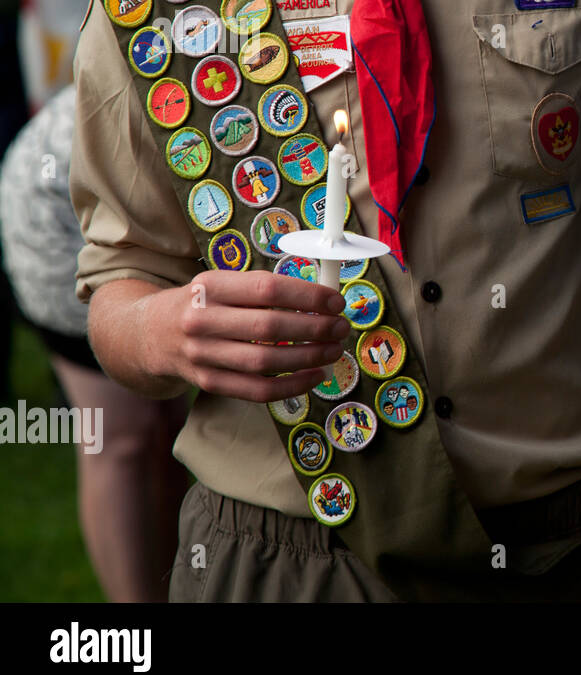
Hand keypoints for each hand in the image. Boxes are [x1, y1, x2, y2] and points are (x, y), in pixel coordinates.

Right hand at [142, 270, 348, 402]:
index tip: (335, 302)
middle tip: (340, 328)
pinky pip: (257, 390)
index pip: (267, 288)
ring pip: (265, 362)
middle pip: (269, 327)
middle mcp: (200, 320)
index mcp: (209, 286)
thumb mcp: (220, 283)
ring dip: (309, 358)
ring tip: (333, 351)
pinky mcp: (206, 382)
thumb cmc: (200, 304)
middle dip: (315, 329)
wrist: (147, 334)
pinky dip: (292, 386)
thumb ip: (262, 289)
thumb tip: (321, 298)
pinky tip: (315, 376)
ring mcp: (200, 355)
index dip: (308, 296)